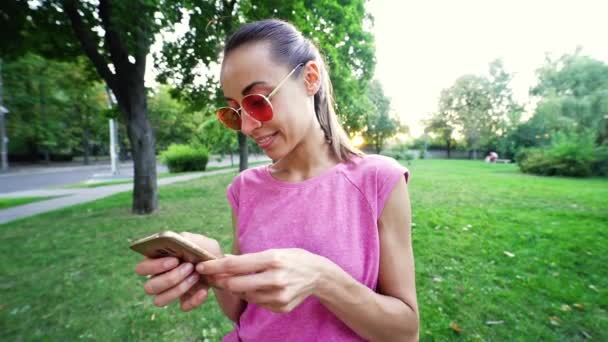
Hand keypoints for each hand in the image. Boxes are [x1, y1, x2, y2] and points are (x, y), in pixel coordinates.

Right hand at [134, 232, 222, 311]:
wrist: (218, 265)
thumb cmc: (202, 250)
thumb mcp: (198, 241)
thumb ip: (186, 239)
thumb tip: (179, 243)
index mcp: (156, 262)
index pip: (141, 268)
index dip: (154, 266)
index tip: (174, 260)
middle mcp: (158, 279)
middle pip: (149, 287)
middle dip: (170, 278)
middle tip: (189, 267)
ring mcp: (169, 292)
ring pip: (159, 300)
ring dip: (179, 289)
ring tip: (195, 276)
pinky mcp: (183, 301)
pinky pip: (183, 307)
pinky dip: (194, 300)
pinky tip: (204, 290)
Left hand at [197, 248, 328, 312]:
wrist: (319, 275)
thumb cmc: (293, 258)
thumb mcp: (274, 251)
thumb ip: (248, 258)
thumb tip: (223, 259)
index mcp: (273, 259)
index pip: (236, 264)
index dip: (215, 266)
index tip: (201, 266)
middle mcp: (276, 279)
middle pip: (236, 284)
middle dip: (221, 280)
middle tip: (212, 276)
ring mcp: (279, 296)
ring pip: (245, 295)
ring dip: (237, 289)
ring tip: (238, 280)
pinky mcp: (281, 307)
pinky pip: (257, 303)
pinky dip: (252, 295)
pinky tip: (256, 288)